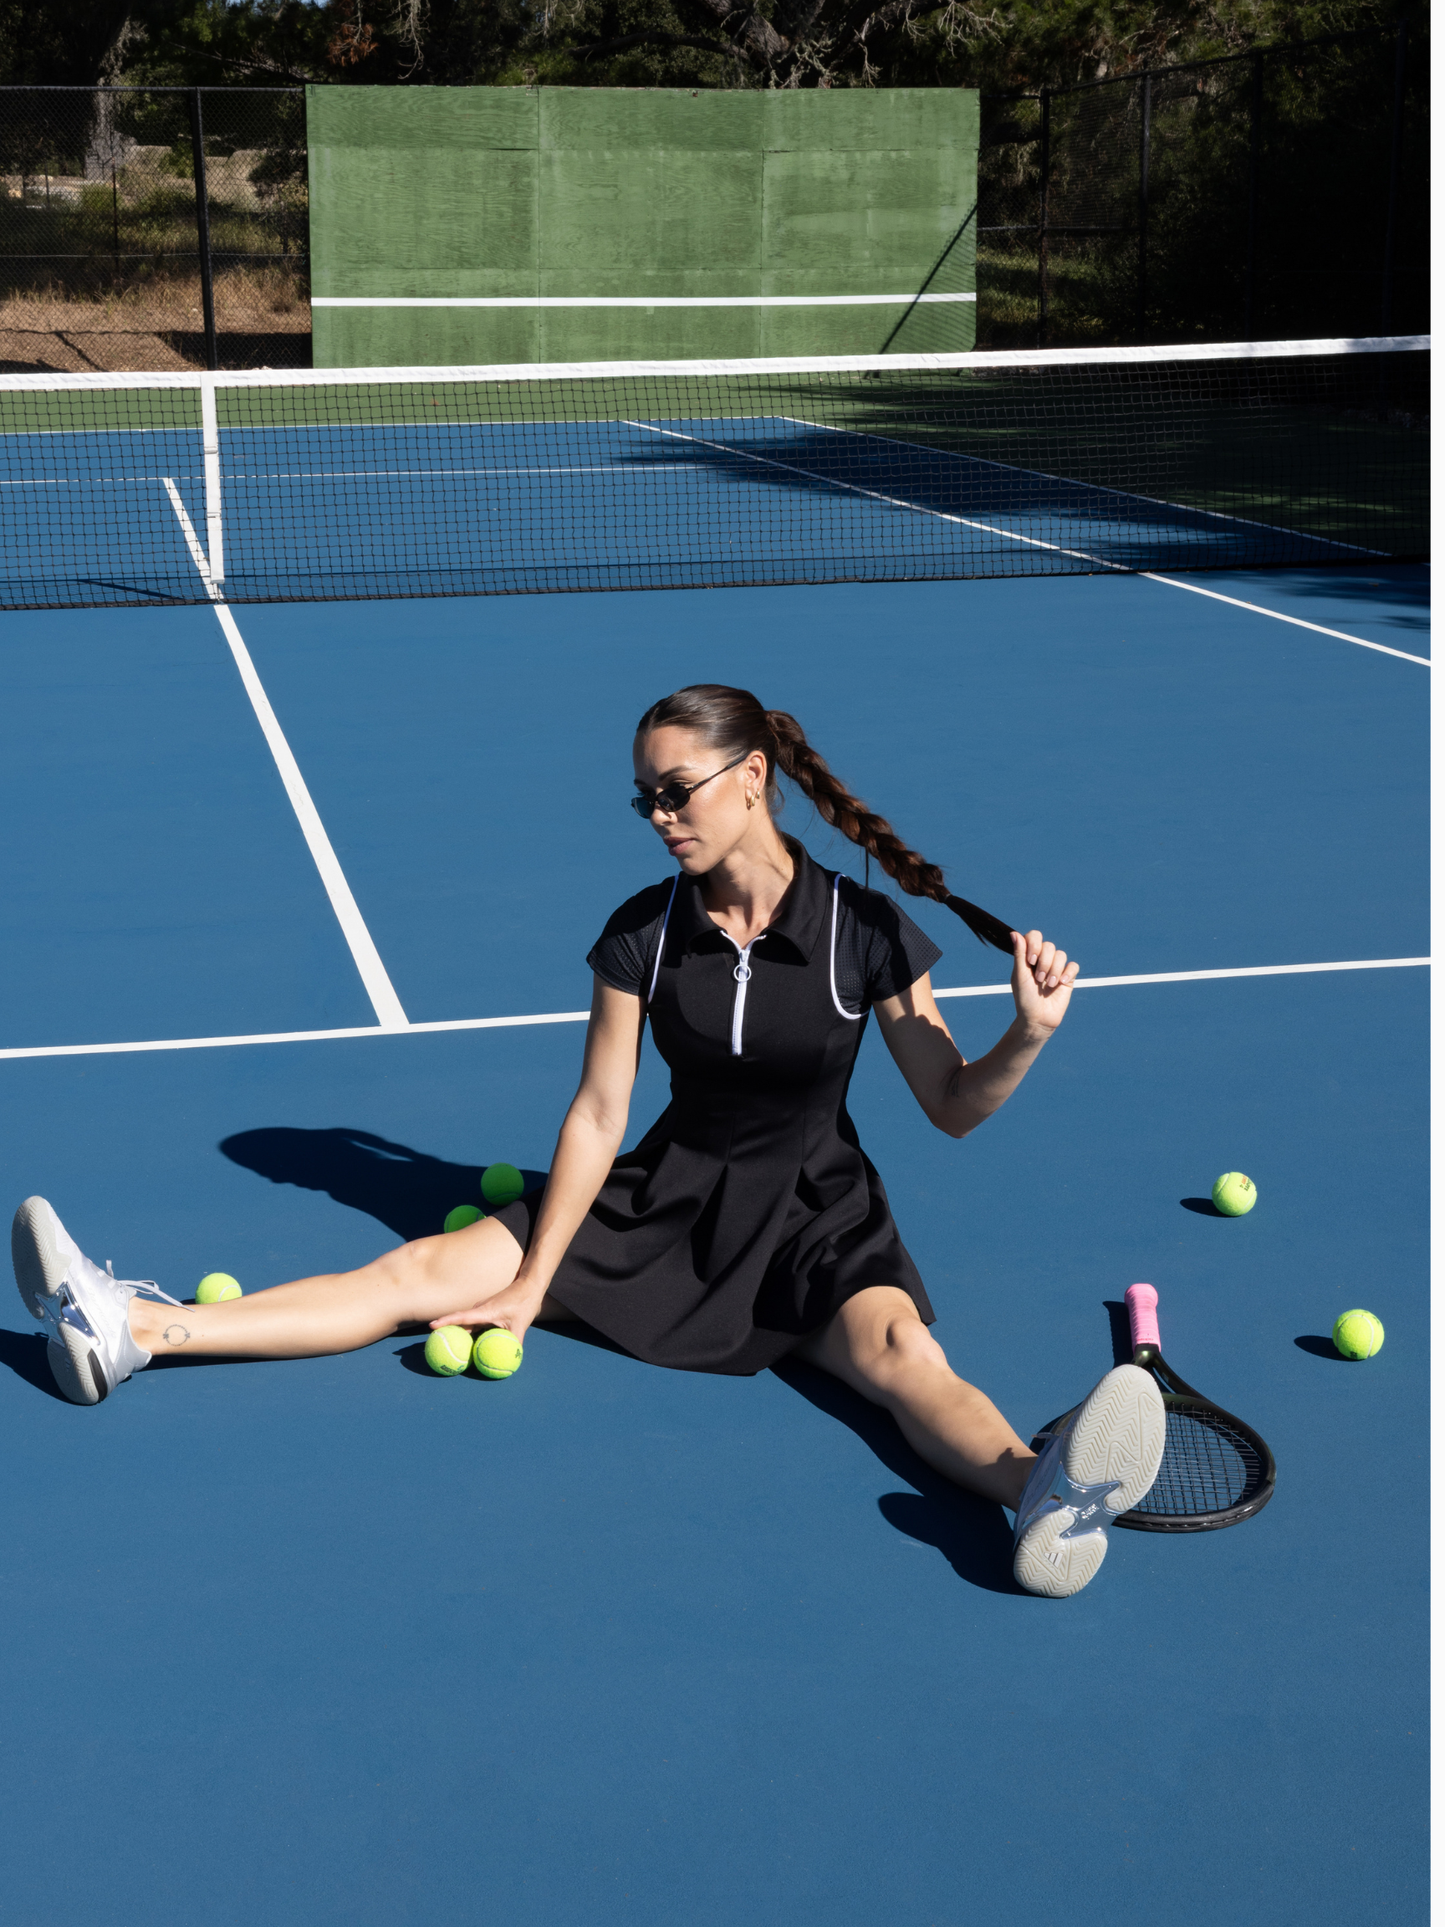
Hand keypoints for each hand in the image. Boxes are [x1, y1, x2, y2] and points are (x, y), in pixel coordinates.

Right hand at [429, 1272, 547, 1343]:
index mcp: (485, 1311)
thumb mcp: (521, 1326)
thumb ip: (515, 1343)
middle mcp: (479, 1310)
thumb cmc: (524, 1303)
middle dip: (444, 1330)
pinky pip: (473, 1324)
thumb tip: (512, 1361)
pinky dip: (467, 1333)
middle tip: (432, 1342)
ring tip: (443, 1345)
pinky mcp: (485, 1312)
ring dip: (455, 1332)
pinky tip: (465, 1344)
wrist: (528, 1287)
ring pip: (465, 1324)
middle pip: (458, 1321)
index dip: (446, 1321)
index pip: (461, 1317)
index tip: (431, 1326)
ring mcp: (482, 1310)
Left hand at [1010, 928, 1078, 1033]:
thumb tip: (1014, 933)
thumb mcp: (1020, 975)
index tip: (1030, 960)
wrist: (1038, 1018)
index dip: (1034, 944)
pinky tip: (1061, 983)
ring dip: (1054, 970)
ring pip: (1061, 955)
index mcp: (1028, 957)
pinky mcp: (1068, 977)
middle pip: (1049, 945)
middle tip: (1039, 979)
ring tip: (1049, 985)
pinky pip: (1073, 966)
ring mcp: (1056, 968)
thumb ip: (1019, 954)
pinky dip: (1068, 973)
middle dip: (1044, 962)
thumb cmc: (1025, 998)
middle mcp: (1042, 959)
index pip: (1034, 936)